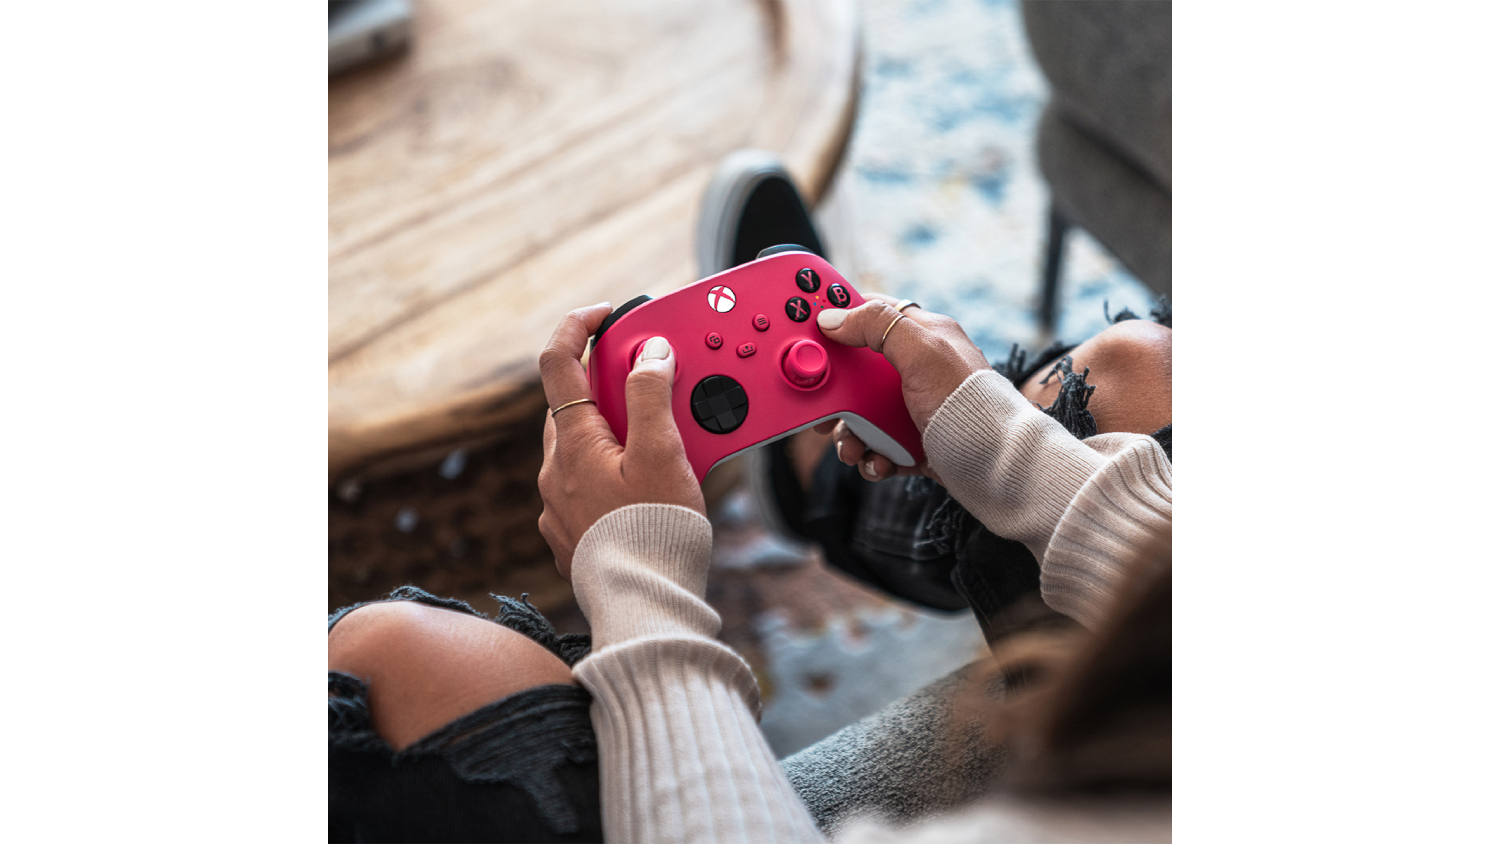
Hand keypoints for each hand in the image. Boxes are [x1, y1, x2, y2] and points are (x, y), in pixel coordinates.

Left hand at [537, 304, 705, 579]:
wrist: (644, 608)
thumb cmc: (654, 533)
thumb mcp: (662, 454)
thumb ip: (652, 396)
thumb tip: (648, 353)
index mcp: (572, 444)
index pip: (557, 361)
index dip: (579, 326)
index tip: (607, 314)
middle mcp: (556, 473)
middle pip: (572, 406)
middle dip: (609, 388)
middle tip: (655, 389)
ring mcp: (559, 506)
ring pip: (581, 449)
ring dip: (615, 434)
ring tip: (665, 447)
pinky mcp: (572, 536)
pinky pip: (588, 487)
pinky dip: (614, 474)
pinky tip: (647, 490)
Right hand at [813, 294, 991, 482]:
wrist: (998, 466)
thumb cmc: (969, 404)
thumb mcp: (922, 352)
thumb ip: (879, 326)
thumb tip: (834, 318)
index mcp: (923, 336)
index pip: (872, 313)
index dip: (839, 319)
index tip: (810, 333)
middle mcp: (918, 369)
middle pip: (858, 373)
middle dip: (837, 397)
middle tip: (822, 413)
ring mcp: (914, 407)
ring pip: (862, 415)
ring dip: (850, 435)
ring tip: (853, 450)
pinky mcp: (915, 441)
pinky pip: (878, 446)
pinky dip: (871, 457)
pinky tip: (878, 462)